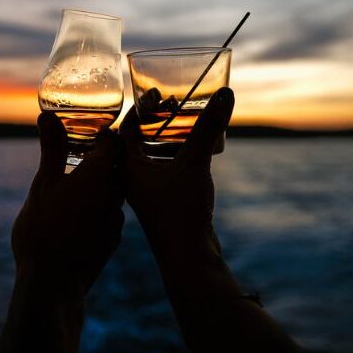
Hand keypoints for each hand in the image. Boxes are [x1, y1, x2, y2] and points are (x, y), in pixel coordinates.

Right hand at [11, 112, 123, 301]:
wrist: (52, 284)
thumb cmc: (44, 230)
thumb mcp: (44, 184)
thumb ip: (52, 149)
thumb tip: (48, 116)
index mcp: (100, 175)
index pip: (114, 142)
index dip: (104, 132)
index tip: (92, 129)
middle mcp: (116, 195)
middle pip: (117, 167)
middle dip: (101, 159)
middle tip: (82, 152)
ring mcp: (116, 220)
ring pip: (113, 193)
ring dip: (100, 186)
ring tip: (79, 183)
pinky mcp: (112, 241)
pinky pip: (108, 215)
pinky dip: (97, 209)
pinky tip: (80, 214)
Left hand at [120, 87, 233, 270]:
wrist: (190, 260)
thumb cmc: (181, 213)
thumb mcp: (195, 163)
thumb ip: (208, 128)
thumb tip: (226, 94)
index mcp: (128, 168)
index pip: (127, 128)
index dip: (143, 107)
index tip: (160, 92)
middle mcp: (134, 180)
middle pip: (139, 141)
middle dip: (157, 121)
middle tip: (176, 105)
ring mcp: (149, 194)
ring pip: (154, 157)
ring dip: (169, 139)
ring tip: (188, 124)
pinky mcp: (165, 204)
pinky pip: (167, 172)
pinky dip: (178, 158)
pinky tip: (197, 154)